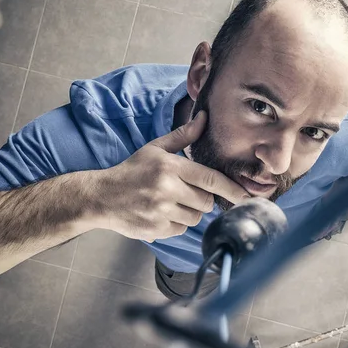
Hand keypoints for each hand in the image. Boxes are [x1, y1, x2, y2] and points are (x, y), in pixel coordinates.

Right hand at [94, 110, 250, 241]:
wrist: (102, 197)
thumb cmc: (131, 171)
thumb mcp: (155, 149)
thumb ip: (183, 136)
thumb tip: (205, 118)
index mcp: (169, 167)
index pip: (210, 179)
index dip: (231, 189)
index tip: (246, 196)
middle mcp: (166, 190)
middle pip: (206, 201)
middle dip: (204, 198)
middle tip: (188, 192)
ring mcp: (161, 212)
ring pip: (195, 217)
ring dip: (191, 212)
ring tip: (172, 202)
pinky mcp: (156, 229)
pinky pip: (181, 229)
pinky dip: (177, 223)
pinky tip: (163, 213)